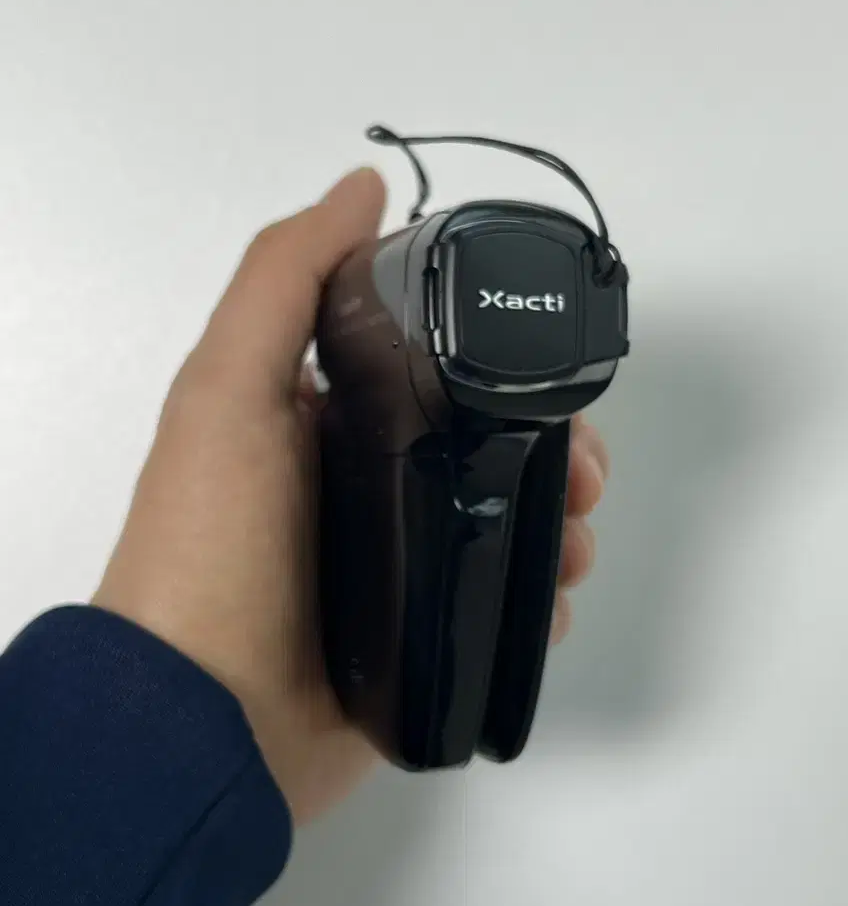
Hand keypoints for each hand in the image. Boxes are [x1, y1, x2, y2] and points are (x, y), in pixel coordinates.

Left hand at [93, 170, 610, 824]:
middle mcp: (361, 488)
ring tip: (577, 547)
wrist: (205, 720)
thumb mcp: (228, 391)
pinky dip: (536, 597)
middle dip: (551, 451)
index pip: (432, 371)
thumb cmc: (214, 543)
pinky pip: (495, 603)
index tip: (549, 376)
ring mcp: (393, 567)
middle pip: (484, 447)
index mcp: (323, 423)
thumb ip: (284, 280)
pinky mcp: (418, 636)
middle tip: (585, 478)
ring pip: (503, 524)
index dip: (498, 365)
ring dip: (558, 524)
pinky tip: (554, 601)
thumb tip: (363, 185)